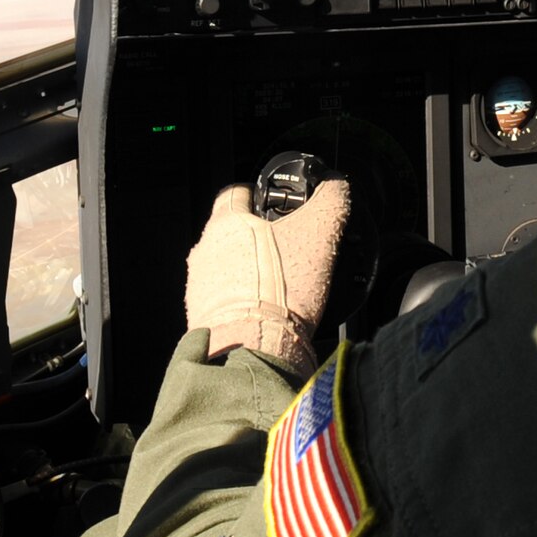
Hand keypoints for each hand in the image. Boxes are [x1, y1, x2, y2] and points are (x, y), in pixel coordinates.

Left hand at [185, 179, 349, 376]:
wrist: (254, 352)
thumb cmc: (281, 292)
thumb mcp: (320, 234)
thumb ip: (331, 200)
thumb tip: (337, 185)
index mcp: (226, 223)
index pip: (236, 192)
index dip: (258, 193)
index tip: (275, 203)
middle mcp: (204, 252)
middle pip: (231, 232)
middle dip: (258, 238)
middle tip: (287, 249)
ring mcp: (199, 288)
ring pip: (227, 268)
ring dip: (250, 273)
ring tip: (281, 286)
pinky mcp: (202, 319)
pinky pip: (224, 302)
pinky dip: (244, 303)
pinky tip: (268, 312)